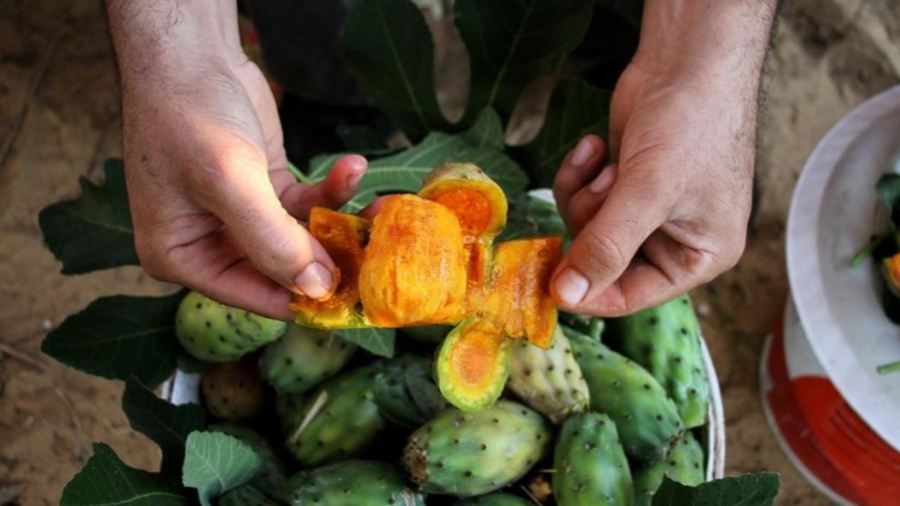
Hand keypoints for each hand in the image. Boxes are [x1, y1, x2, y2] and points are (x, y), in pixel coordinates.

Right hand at [121, 55, 365, 320]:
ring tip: (382, 207)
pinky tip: (352, 166)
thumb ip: (272, 240)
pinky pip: (307, 204)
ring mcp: (241, 218)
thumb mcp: (229, 181)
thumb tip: (316, 289)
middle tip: (383, 251)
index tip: (358, 299)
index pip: (254, 295)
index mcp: (183, 257)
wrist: (190, 53)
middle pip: (284, 270)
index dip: (305, 298)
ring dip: (342, 221)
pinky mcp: (267, 190)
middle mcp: (212, 244)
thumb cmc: (189, 115)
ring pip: (303, 237)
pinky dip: (332, 189)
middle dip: (333, 257)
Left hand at [550, 50, 757, 316]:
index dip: (589, 291)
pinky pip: (582, 198)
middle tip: (602, 192)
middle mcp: (674, 240)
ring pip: (586, 228)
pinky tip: (596, 146)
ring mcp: (646, 211)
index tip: (550, 283)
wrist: (688, 59)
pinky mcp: (622, 184)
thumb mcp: (648, 192)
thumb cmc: (691, 125)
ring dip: (586, 196)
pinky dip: (580, 175)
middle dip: (591, 224)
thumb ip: (606, 246)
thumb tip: (569, 296)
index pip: (631, 296)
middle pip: (602, 262)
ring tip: (610, 164)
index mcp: (699, 257)